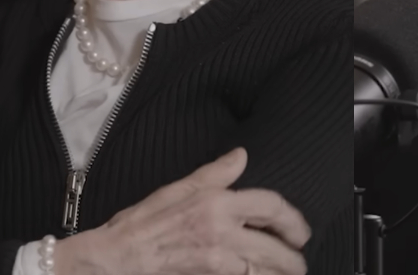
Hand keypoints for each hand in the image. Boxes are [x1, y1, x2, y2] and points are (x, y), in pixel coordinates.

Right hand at [55, 148, 309, 274]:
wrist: (118, 258)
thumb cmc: (142, 223)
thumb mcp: (176, 190)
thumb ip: (214, 174)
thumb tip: (241, 155)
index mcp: (215, 203)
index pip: (271, 206)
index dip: (293, 219)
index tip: (299, 232)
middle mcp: (222, 233)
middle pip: (277, 248)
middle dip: (294, 258)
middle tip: (299, 260)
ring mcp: (218, 262)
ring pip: (266, 272)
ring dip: (281, 274)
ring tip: (287, 274)